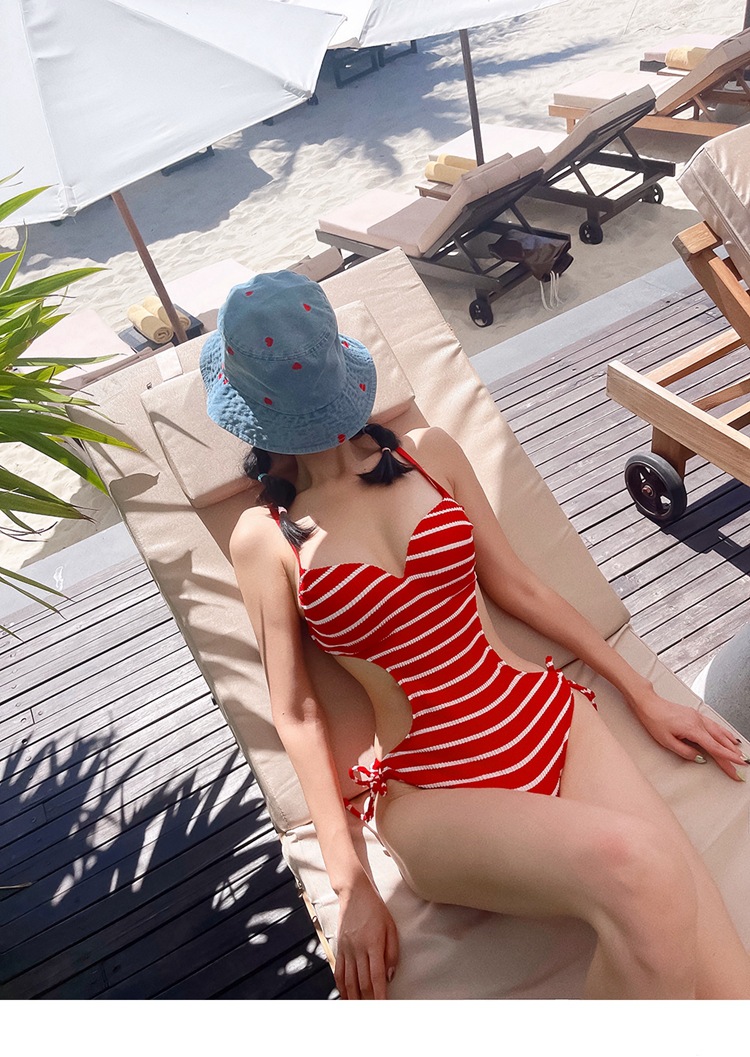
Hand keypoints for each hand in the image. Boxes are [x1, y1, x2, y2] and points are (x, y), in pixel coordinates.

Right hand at [334, 875, 398, 999]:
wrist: (354, 893)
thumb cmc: (375, 909)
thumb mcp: (391, 927)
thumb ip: (392, 952)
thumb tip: (390, 975)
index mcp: (373, 944)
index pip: (376, 976)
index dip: (380, 994)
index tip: (383, 1006)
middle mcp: (358, 949)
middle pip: (362, 982)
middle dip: (368, 1001)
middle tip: (372, 1011)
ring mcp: (346, 949)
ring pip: (349, 980)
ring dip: (354, 998)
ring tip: (359, 1009)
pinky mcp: (339, 947)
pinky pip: (338, 971)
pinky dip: (341, 986)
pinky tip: (345, 996)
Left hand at [630, 688, 748, 780]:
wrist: (648, 704)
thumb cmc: (654, 720)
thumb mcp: (666, 741)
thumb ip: (685, 752)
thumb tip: (699, 758)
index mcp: (692, 729)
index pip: (715, 747)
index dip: (728, 757)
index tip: (739, 763)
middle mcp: (698, 722)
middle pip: (720, 741)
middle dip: (731, 755)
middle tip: (740, 766)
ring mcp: (698, 717)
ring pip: (719, 732)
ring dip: (730, 744)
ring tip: (739, 753)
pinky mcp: (695, 715)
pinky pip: (714, 725)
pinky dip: (724, 732)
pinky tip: (728, 736)